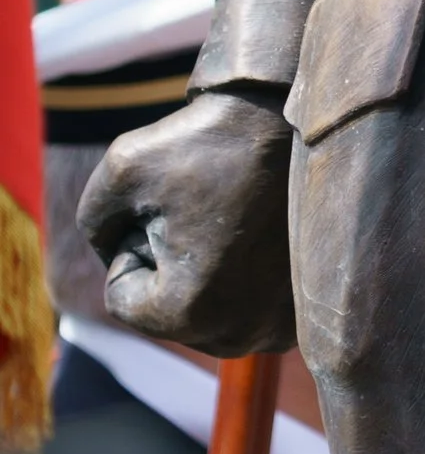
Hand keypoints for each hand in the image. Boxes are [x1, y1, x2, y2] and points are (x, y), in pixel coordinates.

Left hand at [79, 91, 296, 356]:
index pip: (122, 297)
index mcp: (189, 311)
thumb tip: (111, 255)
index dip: (131, 243)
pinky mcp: (301, 317)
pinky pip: (244, 312)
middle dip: (170, 266)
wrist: (296, 118)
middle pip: (166, 312)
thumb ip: (93, 225)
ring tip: (236, 220)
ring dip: (206, 275)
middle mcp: (238, 335)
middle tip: (206, 210)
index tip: (172, 205)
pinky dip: (244, 280)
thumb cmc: (209, 141)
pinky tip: (260, 235)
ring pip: (205, 313)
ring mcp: (276, 330)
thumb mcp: (121, 169)